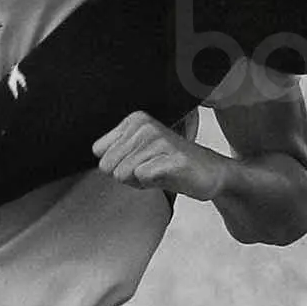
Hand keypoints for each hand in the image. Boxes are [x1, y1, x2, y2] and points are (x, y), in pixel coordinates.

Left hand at [93, 111, 231, 200]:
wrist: (210, 172)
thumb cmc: (168, 164)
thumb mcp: (135, 154)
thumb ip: (112, 152)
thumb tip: (96, 152)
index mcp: (135, 120)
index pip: (99, 152)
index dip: (117, 165)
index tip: (138, 162)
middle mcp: (146, 126)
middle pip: (108, 165)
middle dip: (126, 175)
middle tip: (149, 169)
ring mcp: (160, 141)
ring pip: (122, 173)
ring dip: (140, 181)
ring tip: (159, 172)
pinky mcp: (173, 160)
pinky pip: (142, 177)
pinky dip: (152, 184)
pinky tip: (168, 176)